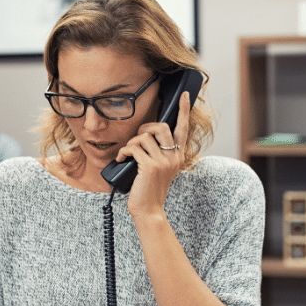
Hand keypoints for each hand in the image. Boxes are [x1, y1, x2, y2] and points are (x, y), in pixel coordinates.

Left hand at [116, 91, 190, 219]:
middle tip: (137, 140)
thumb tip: (145, 136)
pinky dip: (123, 152)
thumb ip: (159, 153)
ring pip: (144, 137)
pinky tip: (120, 160)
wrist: (149, 210)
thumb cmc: (150, 190)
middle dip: (144, 128)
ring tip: (127, 155)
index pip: (184, 129)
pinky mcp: (150, 166)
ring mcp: (163, 161)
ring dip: (131, 143)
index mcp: (178, 156)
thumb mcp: (160, 170)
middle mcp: (174, 157)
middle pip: (161, 127)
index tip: (184, 95)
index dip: (183, 110)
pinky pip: (133, 147)